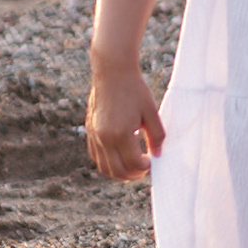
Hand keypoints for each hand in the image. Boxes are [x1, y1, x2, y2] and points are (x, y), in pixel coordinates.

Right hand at [85, 62, 163, 181]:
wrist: (112, 72)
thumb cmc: (135, 90)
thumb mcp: (151, 112)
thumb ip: (157, 136)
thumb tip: (157, 155)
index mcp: (121, 133)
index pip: (133, 163)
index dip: (144, 167)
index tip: (152, 161)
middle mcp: (104, 137)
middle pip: (117, 170)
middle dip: (132, 175)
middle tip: (143, 169)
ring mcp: (94, 134)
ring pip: (103, 167)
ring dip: (118, 172)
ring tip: (132, 168)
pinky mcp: (90, 130)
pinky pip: (96, 155)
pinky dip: (106, 163)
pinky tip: (118, 158)